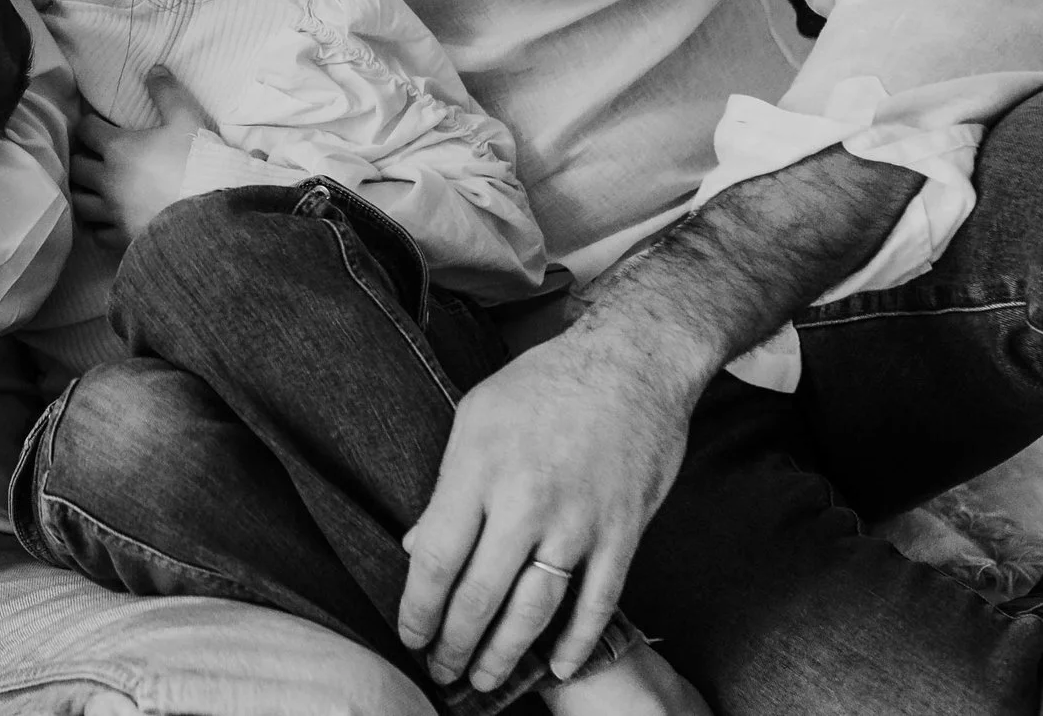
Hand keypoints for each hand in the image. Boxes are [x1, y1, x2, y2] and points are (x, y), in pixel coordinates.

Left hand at [69, 65, 215, 247]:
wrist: (211, 214)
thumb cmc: (197, 163)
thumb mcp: (186, 120)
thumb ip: (168, 93)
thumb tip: (154, 68)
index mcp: (118, 149)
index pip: (86, 130)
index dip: (91, 123)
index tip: (99, 123)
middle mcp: (107, 180)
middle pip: (76, 165)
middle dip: (82, 157)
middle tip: (95, 155)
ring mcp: (113, 212)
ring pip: (80, 201)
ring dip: (84, 192)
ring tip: (95, 187)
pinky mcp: (123, 237)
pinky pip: (98, 234)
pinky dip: (99, 226)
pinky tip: (108, 220)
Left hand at [398, 330, 695, 690]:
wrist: (632, 363)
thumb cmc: (543, 384)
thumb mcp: (475, 417)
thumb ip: (448, 485)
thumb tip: (420, 547)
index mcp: (478, 469)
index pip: (437, 560)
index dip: (419, 609)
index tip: (411, 636)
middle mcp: (525, 501)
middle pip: (480, 595)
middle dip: (456, 644)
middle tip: (442, 672)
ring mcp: (578, 520)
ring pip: (534, 609)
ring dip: (506, 653)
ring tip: (485, 680)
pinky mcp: (623, 531)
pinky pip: (597, 601)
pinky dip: (576, 641)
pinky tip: (556, 666)